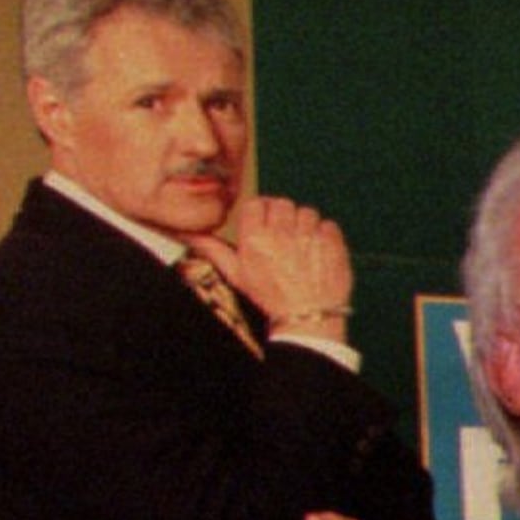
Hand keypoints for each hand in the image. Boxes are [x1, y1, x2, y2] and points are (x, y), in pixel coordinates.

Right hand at [188, 195, 352, 331]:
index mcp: (254, 238)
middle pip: (282, 204)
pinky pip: (328, 224)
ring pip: (306, 212)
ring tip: (301, 244)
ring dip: (304, 224)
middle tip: (284, 234)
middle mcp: (280, 233)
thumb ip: (214, 250)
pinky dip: (325, 233)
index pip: (257, 203)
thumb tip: (187, 235)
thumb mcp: (237, 275)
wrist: (307, 316)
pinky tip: (318, 250)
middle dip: (282, 216)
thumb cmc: (270, 296)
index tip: (265, 223)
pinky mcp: (332, 242)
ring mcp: (308, 236)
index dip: (262, 212)